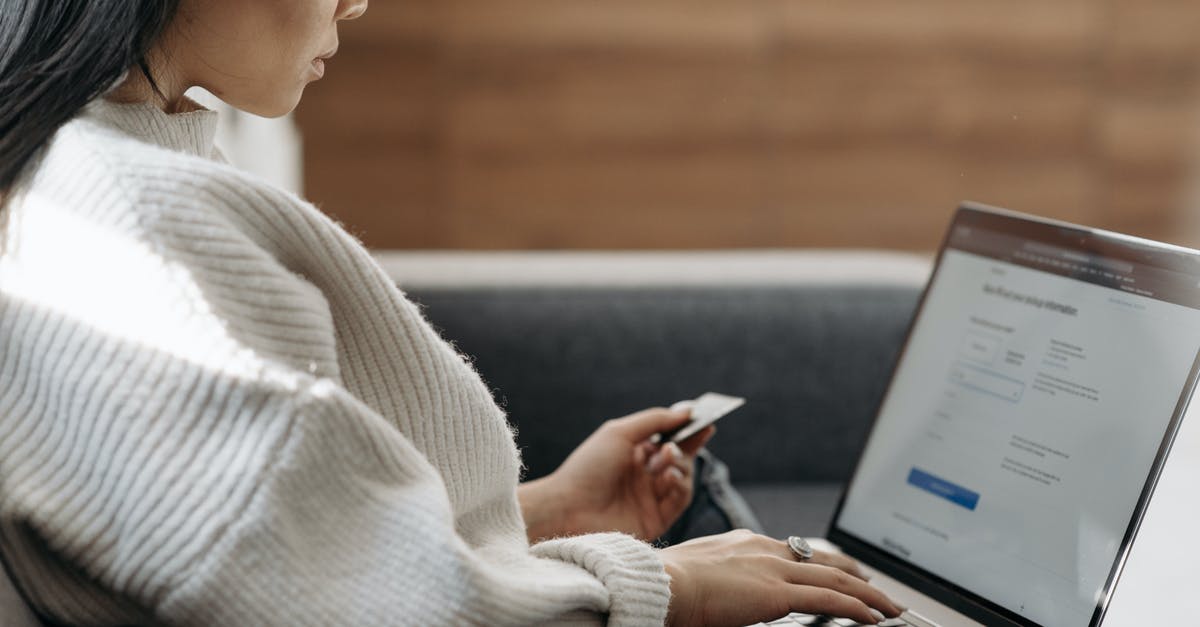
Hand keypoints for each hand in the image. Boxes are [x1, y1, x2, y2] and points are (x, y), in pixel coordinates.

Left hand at [519, 407, 713, 541]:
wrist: (568, 507)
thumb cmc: (588, 467)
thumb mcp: (620, 433)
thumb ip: (655, 420)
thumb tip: (688, 411)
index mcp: (634, 455)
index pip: (669, 440)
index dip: (688, 431)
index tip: (706, 420)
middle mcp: (644, 476)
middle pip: (680, 459)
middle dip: (684, 448)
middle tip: (673, 446)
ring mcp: (650, 499)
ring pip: (683, 478)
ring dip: (681, 465)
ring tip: (666, 460)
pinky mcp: (655, 520)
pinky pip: (680, 500)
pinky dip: (681, 485)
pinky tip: (669, 477)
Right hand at [660, 530, 903, 625]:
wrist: (664, 583)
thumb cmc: (670, 583)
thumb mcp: (701, 571)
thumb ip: (724, 578)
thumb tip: (726, 593)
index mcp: (745, 543)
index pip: (794, 550)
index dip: (821, 561)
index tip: (836, 570)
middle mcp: (765, 549)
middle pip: (822, 559)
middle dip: (853, 573)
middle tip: (874, 586)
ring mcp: (774, 569)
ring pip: (834, 578)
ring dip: (867, 593)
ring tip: (887, 606)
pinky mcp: (777, 593)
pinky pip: (828, 600)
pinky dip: (857, 607)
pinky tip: (873, 617)